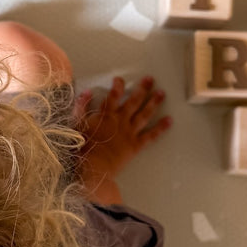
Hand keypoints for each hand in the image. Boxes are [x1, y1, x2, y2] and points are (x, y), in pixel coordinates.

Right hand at [74, 76, 171, 190]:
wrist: (94, 167)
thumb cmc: (82, 147)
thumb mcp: (76, 124)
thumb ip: (81, 107)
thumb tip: (87, 92)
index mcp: (106, 115)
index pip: (114, 95)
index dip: (118, 85)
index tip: (120, 79)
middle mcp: (121, 120)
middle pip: (134, 101)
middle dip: (142, 89)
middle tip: (150, 79)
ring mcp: (130, 132)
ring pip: (144, 115)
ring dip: (154, 103)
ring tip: (162, 93)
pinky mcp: (135, 145)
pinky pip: (150, 135)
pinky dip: (160, 128)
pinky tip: (169, 120)